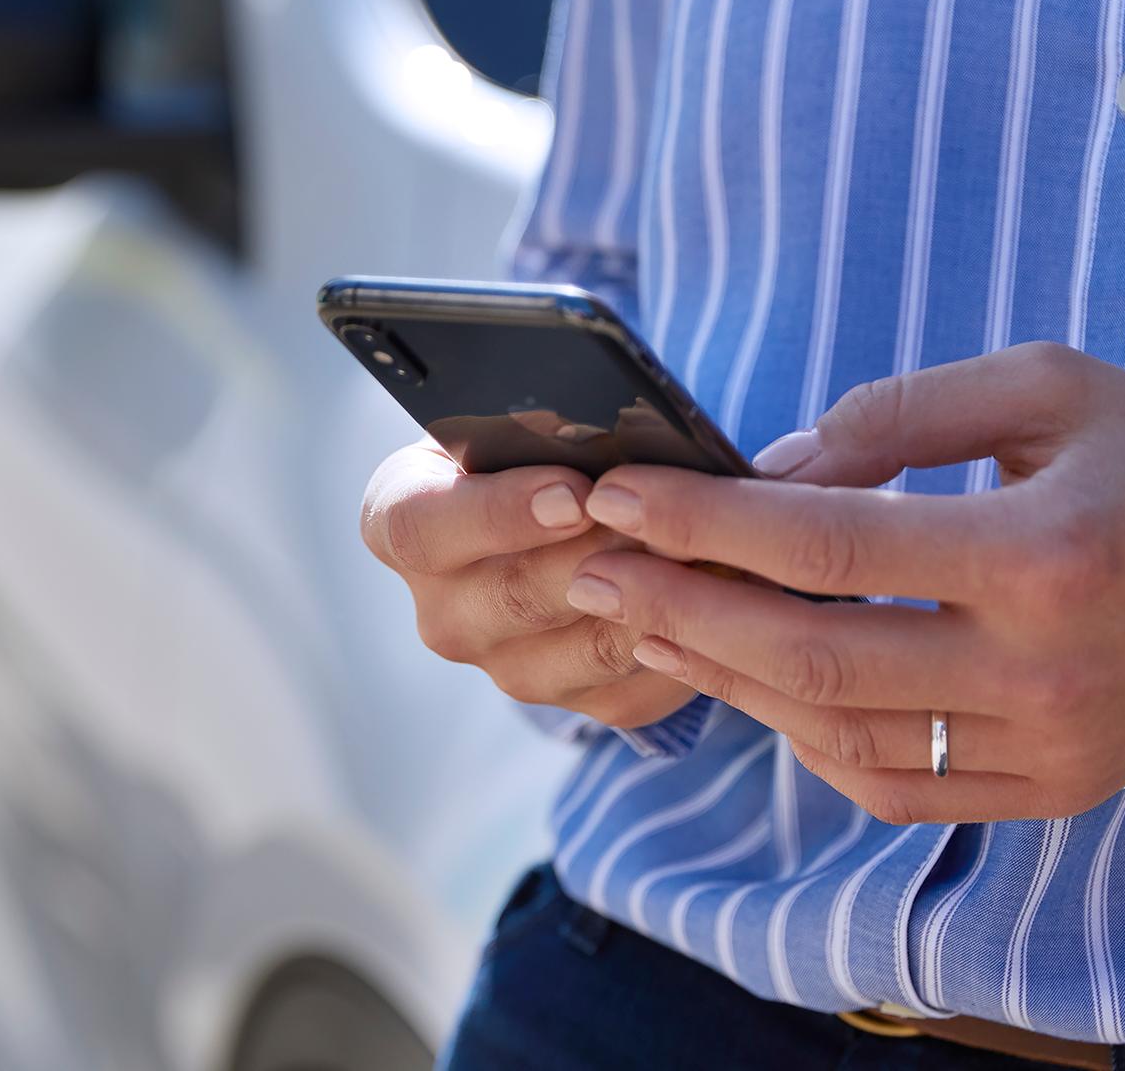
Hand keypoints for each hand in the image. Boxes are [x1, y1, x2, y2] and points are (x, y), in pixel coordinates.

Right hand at [361, 440, 695, 728]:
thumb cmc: (534, 445)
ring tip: (711, 548)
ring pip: (587, 647)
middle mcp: (442, 610)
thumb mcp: (516, 420)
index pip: (422, 529)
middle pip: (515, 596)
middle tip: (666, 517)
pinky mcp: (573, 703)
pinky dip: (683, 639)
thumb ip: (539, 426)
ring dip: (655, 597)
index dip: (499, 513)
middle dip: (602, 553)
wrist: (558, 513)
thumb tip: (601, 430)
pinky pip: (634, 685)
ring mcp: (504, 665)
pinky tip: (723, 594)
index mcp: (401, 525)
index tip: (572, 493)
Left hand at [562, 342, 1124, 822]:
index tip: (618, 494)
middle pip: (813, 656)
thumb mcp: (1044, 386)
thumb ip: (901, 414)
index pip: (830, 546)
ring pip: (838, 732)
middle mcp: (1049, 671)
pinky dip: (803, 731)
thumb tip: (769, 468)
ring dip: (722, 674)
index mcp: (1049, 554)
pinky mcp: (1049, 793)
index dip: (706, 521)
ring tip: (641, 616)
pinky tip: (746, 673)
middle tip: (589, 569)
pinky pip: (890, 783)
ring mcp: (1050, 749)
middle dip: (680, 609)